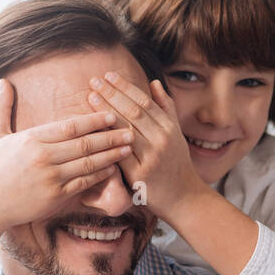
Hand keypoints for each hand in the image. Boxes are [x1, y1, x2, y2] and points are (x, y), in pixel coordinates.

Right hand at [0, 77, 134, 231]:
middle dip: (109, 136)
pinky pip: (84, 183)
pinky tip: (113, 168)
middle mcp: (43, 157)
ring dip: (111, 155)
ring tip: (127, 147)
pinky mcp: (56, 196)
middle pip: (84, 144)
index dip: (93, 120)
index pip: (69, 126)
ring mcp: (51, 178)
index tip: (111, 115)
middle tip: (129, 130)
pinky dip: (100, 175)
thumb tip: (2, 81)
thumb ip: (1, 108)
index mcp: (32, 139)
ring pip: (88, 163)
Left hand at [88, 72, 208, 218]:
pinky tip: (94, 128)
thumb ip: (165, 108)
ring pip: (125, 129)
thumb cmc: (176, 165)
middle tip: (93, 81)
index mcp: (169, 128)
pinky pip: (119, 153)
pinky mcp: (140, 175)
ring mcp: (152, 157)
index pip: (144, 101)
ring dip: (106, 111)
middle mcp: (162, 140)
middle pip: (133, 112)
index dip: (125, 87)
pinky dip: (107, 139)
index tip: (108, 75)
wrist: (184, 198)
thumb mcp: (176, 134)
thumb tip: (153, 82)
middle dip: (112, 94)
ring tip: (91, 96)